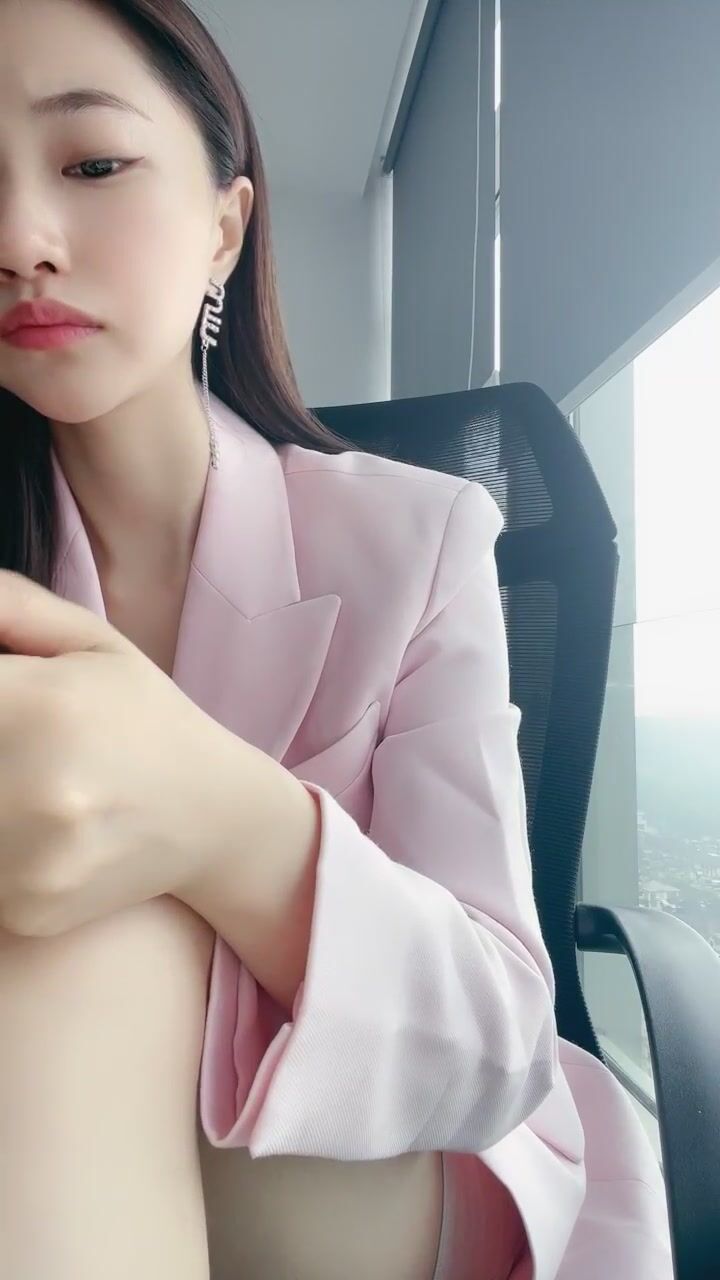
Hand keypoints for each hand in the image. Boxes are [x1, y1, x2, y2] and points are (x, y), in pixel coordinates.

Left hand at [0, 569, 251, 938]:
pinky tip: (35, 831)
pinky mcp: (29, 909)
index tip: (3, 708)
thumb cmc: (141, 717)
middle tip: (16, 743)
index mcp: (40, 704)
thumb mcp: (89, 641)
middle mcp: (35, 786)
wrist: (214, 813)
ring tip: (25, 781)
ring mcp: (31, 859)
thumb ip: (10, 606)